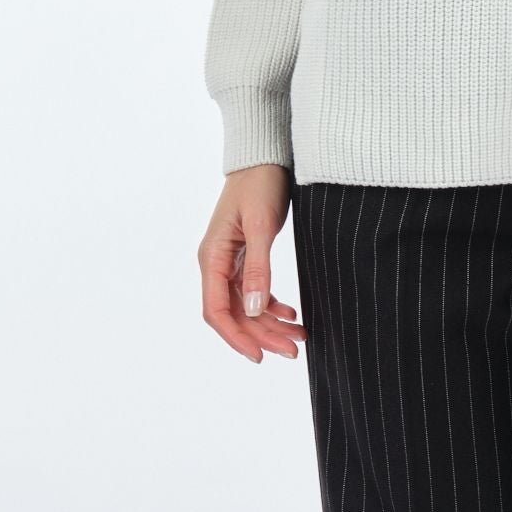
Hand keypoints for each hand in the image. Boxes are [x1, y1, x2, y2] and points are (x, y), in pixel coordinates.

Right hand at [198, 164, 307, 363]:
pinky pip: (253, 290)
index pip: (216, 311)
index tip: (260, 356)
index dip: (236, 337)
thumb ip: (258, 268)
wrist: (265, 155)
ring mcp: (230, 260)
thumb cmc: (260, 183)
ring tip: (299, 337)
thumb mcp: (262, 225)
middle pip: (234, 313)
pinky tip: (291, 313)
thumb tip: (253, 309)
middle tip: (293, 351)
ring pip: (246, 305)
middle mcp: (216, 263)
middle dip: (262, 334)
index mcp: (212, 257)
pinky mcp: (245, 255)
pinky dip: (271, 304)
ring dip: (270, 323)